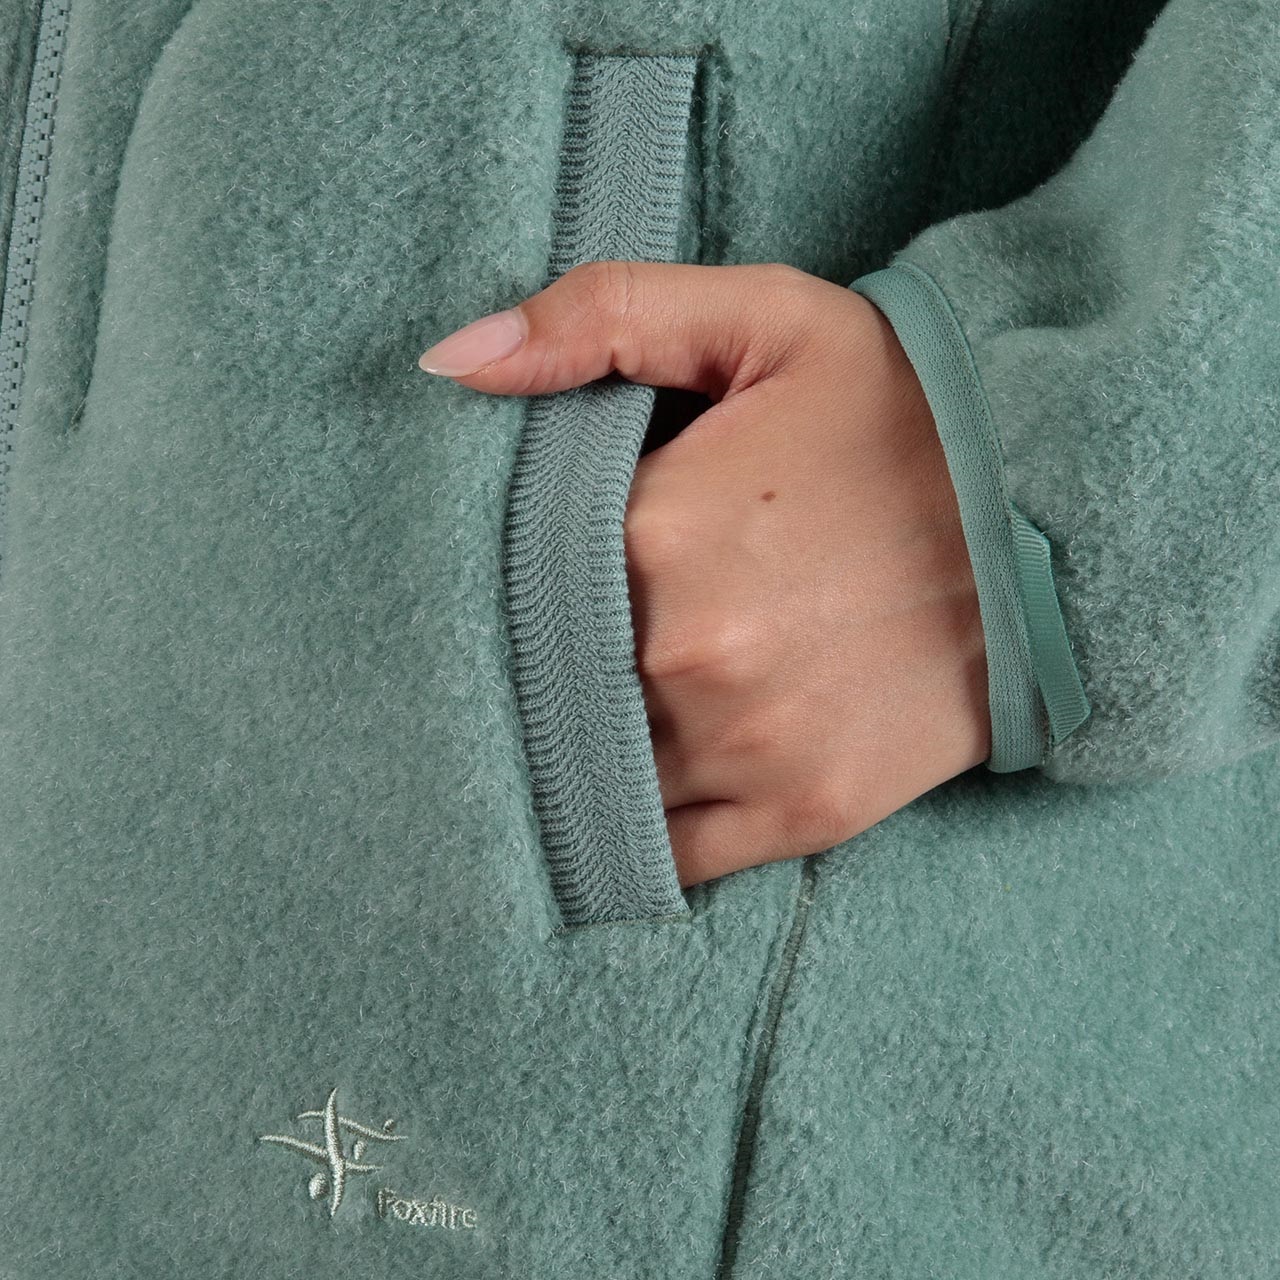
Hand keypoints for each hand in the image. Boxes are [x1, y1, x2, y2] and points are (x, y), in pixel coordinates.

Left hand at [417, 261, 989, 888]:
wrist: (1057, 511)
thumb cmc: (899, 410)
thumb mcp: (760, 322)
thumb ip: (598, 320)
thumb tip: (449, 362)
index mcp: (658, 536)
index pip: (508, 583)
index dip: (501, 582)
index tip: (514, 575)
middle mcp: (690, 661)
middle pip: (542, 687)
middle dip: (531, 669)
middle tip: (540, 647)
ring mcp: (749, 750)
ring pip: (594, 776)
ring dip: (574, 750)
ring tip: (586, 710)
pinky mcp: (805, 811)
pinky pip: (668, 854)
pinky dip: (634, 827)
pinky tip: (635, 782)